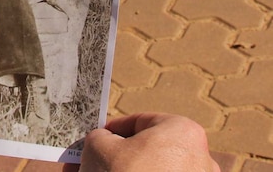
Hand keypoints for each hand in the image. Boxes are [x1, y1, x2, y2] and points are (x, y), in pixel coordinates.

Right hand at [63, 113, 219, 171]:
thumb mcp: (98, 146)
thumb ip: (99, 136)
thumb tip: (102, 140)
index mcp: (182, 131)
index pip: (139, 122)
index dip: (111, 129)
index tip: (94, 140)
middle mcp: (198, 157)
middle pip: (145, 150)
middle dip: (114, 157)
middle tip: (89, 163)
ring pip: (151, 171)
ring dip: (121, 171)